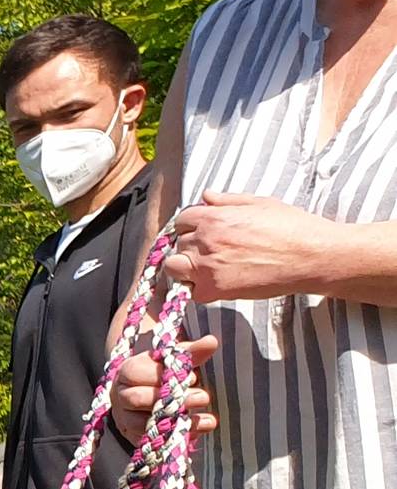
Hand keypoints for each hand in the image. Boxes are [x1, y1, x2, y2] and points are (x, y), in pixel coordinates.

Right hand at [111, 334, 219, 442]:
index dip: (163, 375)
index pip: (136, 372)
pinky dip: (176, 437)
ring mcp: (125, 419)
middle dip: (171, 400)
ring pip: (143, 424)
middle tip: (203, 397)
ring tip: (207, 419)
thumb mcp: (176, 359)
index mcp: (127, 372)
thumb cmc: (163, 372)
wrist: (148, 392)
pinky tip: (199, 431)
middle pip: (135, 399)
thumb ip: (192, 351)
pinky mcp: (134, 438)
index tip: (192, 375)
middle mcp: (120, 396)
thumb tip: (212, 341)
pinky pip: (152, 442)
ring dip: (177, 421)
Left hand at [168, 190, 333, 301]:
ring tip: (208, 267)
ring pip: (176, 267)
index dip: (192, 225)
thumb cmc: (293, 227)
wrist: (313, 256)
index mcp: (214, 217)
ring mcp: (208, 267)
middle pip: (179, 243)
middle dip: (191, 246)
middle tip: (212, 251)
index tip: (203, 231)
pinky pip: (192, 291)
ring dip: (186, 267)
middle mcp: (205, 241)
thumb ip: (228, 201)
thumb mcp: (261, 203)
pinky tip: (219, 282)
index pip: (182, 220)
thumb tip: (205, 196)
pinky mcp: (216, 290)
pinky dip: (200, 289)